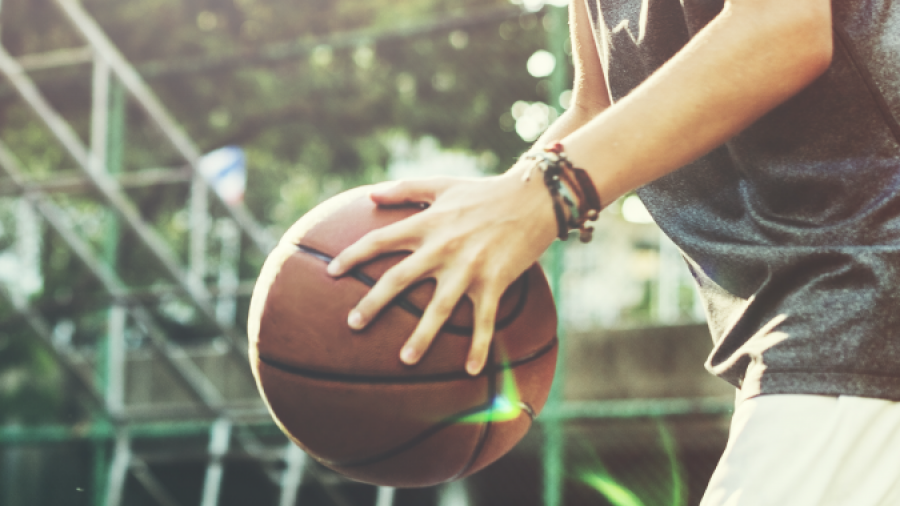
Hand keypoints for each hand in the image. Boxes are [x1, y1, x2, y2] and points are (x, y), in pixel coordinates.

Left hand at [326, 168, 557, 374]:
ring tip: (404, 360)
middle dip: (373, 303)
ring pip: (438, 308)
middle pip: (398, 279)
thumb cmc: (485, 191)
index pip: (379, 240)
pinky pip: (484, 320)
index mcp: (426, 224)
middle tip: (353, 325)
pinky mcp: (494, 282)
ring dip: (421, 336)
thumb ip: (405, 190)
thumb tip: (370, 195)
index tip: (330, 273)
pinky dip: (479, 346)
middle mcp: (441, 247)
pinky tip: (471, 370)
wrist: (533, 197)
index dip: (352, 256)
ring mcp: (468, 267)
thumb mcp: (442, 184)